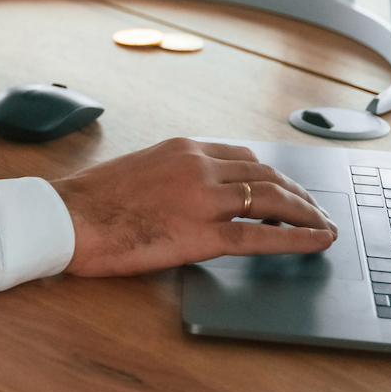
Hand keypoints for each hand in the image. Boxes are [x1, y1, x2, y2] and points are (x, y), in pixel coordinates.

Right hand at [52, 138, 336, 277]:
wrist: (67, 217)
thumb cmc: (92, 201)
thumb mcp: (139, 170)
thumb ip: (172, 175)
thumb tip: (191, 193)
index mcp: (183, 149)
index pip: (244, 156)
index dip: (274, 174)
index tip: (288, 188)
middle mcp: (199, 166)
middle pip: (267, 174)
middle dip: (298, 193)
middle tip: (316, 210)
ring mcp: (203, 197)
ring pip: (273, 200)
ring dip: (306, 214)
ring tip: (323, 227)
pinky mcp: (202, 232)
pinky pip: (261, 235)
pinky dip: (296, 238)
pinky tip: (315, 242)